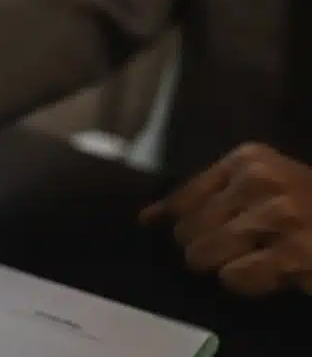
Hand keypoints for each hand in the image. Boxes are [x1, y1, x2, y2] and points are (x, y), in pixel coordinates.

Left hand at [140, 143, 311, 295]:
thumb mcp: (257, 187)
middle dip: (203, 248)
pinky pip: (235, 277)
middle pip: (188, 229)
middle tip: (238, 249)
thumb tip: (147, 218)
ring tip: (255, 258)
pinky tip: (271, 271)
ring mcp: (278, 215)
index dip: (176, 223)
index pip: (183, 198)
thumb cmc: (304, 207)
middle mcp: (260, 180)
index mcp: (247, 160)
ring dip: (224, 266)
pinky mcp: (294, 252)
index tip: (180, 232)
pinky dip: (246, 282)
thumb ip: (203, 197)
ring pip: (205, 253)